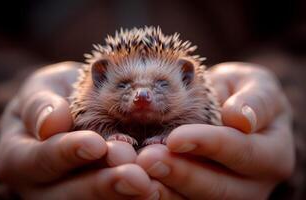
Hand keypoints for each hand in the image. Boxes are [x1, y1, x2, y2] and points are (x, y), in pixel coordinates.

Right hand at [0, 62, 182, 198]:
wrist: (70, 107)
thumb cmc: (56, 96)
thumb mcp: (42, 88)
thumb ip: (40, 103)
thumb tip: (51, 123)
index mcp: (19, 157)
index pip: (39, 160)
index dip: (67, 154)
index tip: (96, 144)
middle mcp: (40, 186)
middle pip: (67, 195)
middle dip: (103, 186)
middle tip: (136, 178)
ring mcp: (67, 195)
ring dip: (122, 196)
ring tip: (149, 185)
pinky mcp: (93, 196)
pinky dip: (132, 198)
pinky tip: (157, 188)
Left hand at [136, 62, 294, 198]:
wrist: (230, 108)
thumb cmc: (242, 94)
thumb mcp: (256, 85)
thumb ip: (256, 99)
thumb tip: (241, 118)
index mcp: (272, 154)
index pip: (242, 152)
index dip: (209, 145)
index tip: (176, 138)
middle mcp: (253, 184)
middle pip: (218, 188)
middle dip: (181, 174)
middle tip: (147, 160)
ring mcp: (226, 194)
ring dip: (164, 190)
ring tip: (137, 174)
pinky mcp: (201, 196)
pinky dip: (158, 193)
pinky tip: (138, 181)